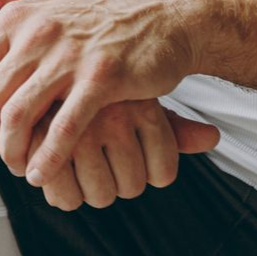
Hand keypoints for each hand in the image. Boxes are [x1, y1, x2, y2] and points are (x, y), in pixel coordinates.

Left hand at [0, 0, 203, 187]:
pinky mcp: (101, 77)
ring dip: (13, 153)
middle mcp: (39, 32)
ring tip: (20, 167)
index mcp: (19, 16)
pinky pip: (63, 129)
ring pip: (19, 117)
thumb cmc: (96, 11)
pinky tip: (44, 172)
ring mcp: (70, 54)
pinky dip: (47, 158)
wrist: (158, 17)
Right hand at [24, 96, 219, 210]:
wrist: (49, 56)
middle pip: (132, 187)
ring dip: (89, 189)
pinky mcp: (43, 143)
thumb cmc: (99, 89)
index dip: (149, 171)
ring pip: (101, 195)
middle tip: (103, 158)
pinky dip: (61, 194)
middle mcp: (115, 115)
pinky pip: (65, 199)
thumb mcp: (142, 99)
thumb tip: (213, 137)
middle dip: (117, 181)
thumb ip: (175, 126)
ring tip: (79, 162)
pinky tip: (57, 170)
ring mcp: (79, 128)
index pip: (163, 173)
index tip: (132, 153)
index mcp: (144, 105)